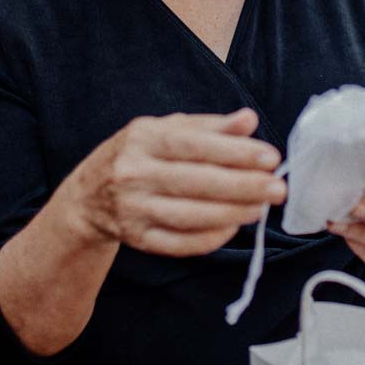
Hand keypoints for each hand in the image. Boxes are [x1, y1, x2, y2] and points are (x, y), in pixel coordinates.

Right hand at [66, 108, 284, 257]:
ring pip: (190, 216)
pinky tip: (233, 227)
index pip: (195, 145)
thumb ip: (210, 127)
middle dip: (243, 186)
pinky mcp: (136, 239)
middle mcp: (134, 173)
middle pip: (196, 182)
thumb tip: (249, 120)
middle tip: (278, 189)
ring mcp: (133, 209)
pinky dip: (210, 238)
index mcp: (143, 138)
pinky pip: (179, 244)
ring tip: (261, 209)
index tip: (271, 158)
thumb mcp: (166, 130)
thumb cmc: (138, 156)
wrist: (86, 198)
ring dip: (232, 214)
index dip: (235, 152)